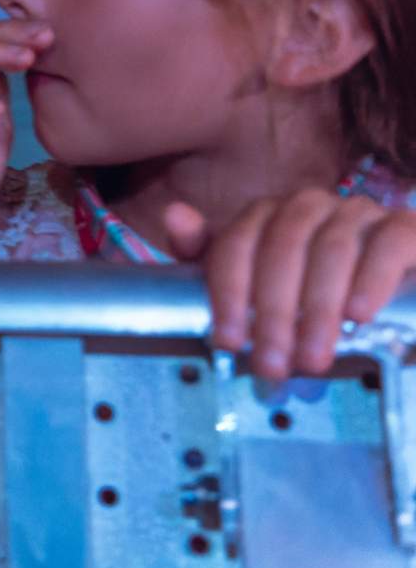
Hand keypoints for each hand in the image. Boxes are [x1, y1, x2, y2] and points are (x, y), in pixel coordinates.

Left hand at [170, 191, 415, 384]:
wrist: (389, 289)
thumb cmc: (312, 290)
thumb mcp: (257, 280)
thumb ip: (212, 255)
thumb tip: (175, 215)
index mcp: (268, 214)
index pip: (237, 243)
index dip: (228, 293)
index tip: (228, 341)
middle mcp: (310, 204)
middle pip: (282, 248)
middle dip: (273, 312)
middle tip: (273, 363)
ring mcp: (359, 211)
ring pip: (332, 250)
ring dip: (318, 309)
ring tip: (313, 357)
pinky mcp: (405, 227)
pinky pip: (389, 244)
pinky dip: (372, 279)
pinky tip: (359, 315)